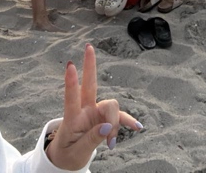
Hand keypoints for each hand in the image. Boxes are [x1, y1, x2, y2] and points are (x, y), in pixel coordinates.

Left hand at [46, 45, 141, 169]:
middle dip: (90, 65)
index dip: (71, 82)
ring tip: (112, 144)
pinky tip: (137, 127)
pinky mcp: (105, 118)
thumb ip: (92, 139)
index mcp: (72, 118)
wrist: (68, 158)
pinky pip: (120, 117)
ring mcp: (95, 112)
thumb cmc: (68, 153)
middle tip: (88, 46)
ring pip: (112, 107)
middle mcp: (84, 110)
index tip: (70, 65)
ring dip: (116, 124)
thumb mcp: (77, 152)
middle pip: (90, 84)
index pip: (71, 98)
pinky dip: (127, 122)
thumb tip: (108, 127)